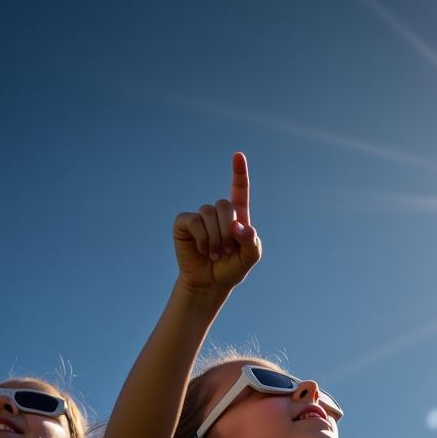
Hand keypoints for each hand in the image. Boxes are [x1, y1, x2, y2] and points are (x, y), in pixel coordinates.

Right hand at [173, 152, 261, 293]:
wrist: (210, 282)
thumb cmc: (231, 268)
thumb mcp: (250, 258)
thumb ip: (252, 242)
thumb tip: (240, 227)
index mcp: (237, 216)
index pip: (239, 190)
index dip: (238, 172)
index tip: (238, 155)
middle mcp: (218, 213)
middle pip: (225, 205)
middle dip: (228, 231)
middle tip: (227, 251)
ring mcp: (200, 217)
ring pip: (209, 212)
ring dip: (215, 238)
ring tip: (215, 254)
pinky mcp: (184, 223)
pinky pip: (194, 220)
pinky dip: (202, 237)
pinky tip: (203, 249)